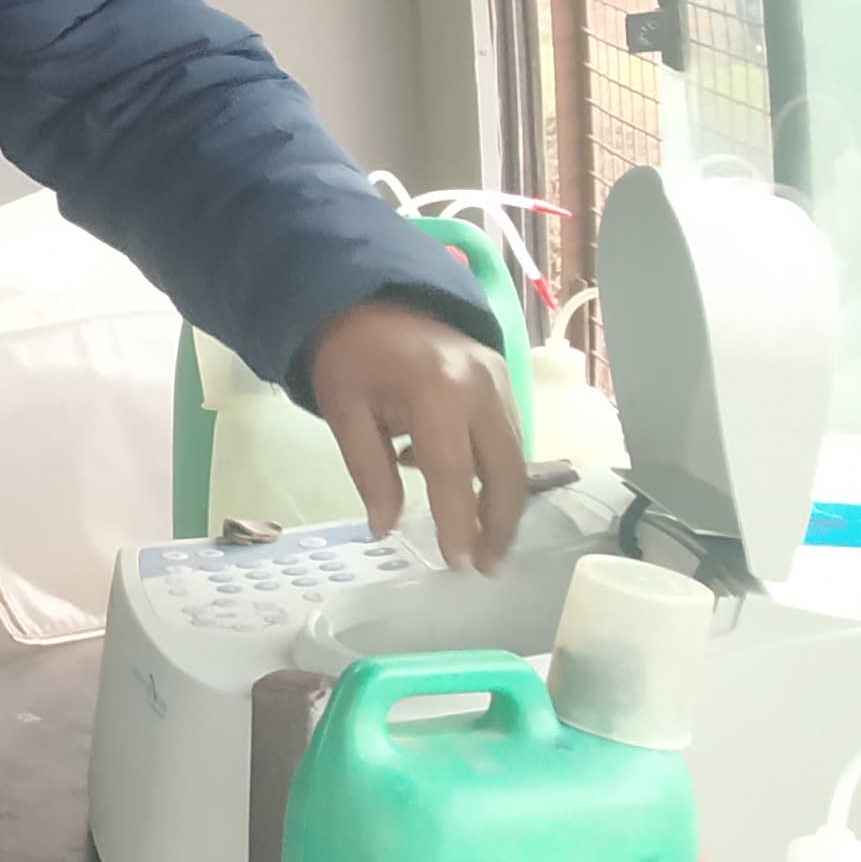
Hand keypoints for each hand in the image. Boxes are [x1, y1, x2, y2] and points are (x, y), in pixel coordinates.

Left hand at [308, 300, 528, 574]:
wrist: (369, 295)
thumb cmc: (350, 355)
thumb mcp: (345, 412)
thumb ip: (369, 472)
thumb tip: (386, 529)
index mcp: (436, 392)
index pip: (454, 472)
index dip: (460, 522)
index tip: (462, 565)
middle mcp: (481, 387)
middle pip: (505, 471)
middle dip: (499, 523)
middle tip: (485, 565)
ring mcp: (499, 380)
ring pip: (515, 456)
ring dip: (503, 502)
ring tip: (482, 542)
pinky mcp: (504, 379)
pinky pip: (508, 435)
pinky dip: (495, 469)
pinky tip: (463, 489)